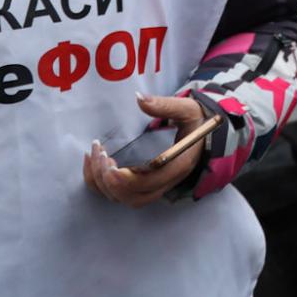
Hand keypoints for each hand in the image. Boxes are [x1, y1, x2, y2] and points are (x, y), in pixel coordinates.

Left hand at [82, 92, 209, 208]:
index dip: (126, 178)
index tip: (109, 160)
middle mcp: (166, 182)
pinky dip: (100, 184)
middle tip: (99, 154)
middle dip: (110, 181)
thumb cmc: (195, 121)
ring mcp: (154, 187)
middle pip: (134, 197)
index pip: (150, 183)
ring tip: (95, 155)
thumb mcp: (186, 109)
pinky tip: (92, 162)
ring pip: (123, 198)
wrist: (204, 133)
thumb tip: (139, 98)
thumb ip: (164, 105)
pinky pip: (118, 194)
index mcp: (178, 166)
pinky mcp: (143, 185)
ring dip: (103, 183)